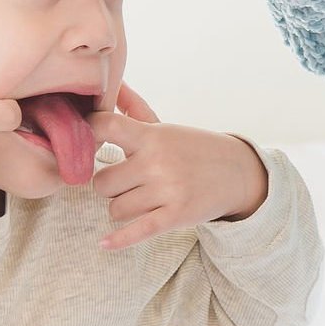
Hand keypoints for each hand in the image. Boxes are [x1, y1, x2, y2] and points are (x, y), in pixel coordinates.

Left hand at [87, 91, 268, 249]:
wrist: (238, 173)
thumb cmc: (193, 149)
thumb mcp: (165, 127)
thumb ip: (134, 108)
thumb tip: (113, 82)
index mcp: (152, 136)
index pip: (104, 125)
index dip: (87, 133)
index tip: (87, 144)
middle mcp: (157, 162)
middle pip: (101, 182)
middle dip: (110, 185)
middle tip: (127, 181)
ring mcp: (166, 190)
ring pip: (115, 208)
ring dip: (122, 207)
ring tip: (141, 198)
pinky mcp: (175, 216)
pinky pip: (137, 231)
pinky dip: (119, 239)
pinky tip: (105, 243)